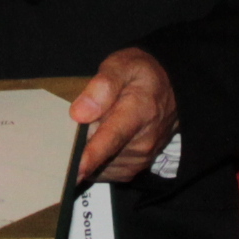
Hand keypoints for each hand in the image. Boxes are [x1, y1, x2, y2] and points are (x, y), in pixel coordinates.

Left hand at [69, 47, 177, 181]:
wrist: (170, 89)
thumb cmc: (141, 76)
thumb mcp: (123, 66)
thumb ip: (103, 85)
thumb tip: (80, 113)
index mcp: (138, 111)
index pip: (112, 137)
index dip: (92, 155)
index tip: (75, 170)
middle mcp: (142, 141)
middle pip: (100, 155)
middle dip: (78, 148)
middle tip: (69, 128)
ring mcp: (140, 158)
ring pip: (99, 166)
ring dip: (87, 154)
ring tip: (90, 129)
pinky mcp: (134, 168)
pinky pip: (104, 172)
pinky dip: (95, 162)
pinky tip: (96, 141)